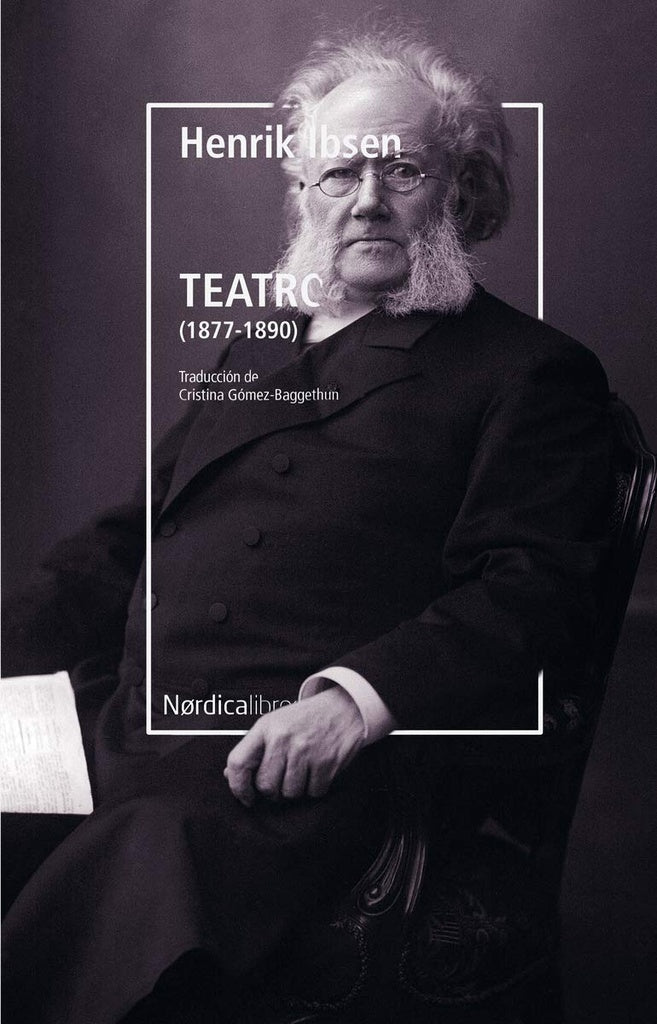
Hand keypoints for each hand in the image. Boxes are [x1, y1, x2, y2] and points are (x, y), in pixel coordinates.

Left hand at [223, 687, 365, 806]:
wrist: (344, 706)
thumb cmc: (306, 717)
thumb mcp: (275, 723)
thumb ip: (253, 748)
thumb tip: (230, 774)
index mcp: (266, 728)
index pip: (238, 762)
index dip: (238, 786)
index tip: (245, 796)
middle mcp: (283, 739)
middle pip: (266, 785)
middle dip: (272, 791)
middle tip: (281, 781)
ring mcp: (306, 751)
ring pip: (290, 793)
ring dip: (294, 789)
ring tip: (300, 772)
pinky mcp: (326, 762)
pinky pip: (312, 792)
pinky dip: (314, 787)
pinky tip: (316, 771)